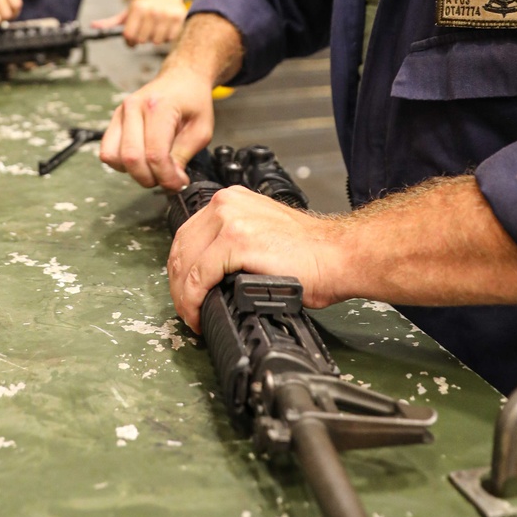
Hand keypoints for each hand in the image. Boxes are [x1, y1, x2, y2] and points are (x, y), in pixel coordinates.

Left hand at [93, 0, 187, 46]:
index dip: (129, 40)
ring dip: (153, 39)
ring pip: (156, 42)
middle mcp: (152, 10)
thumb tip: (93, 26)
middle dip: (141, 38)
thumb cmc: (143, 3)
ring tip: (154, 28)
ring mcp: (166, 14)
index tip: (131, 38)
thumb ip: (111, 21)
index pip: (129, 36)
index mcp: (137, 8)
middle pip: (141, 40)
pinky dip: (166, 37)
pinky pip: (169, 39)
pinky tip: (164, 27)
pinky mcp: (178, 17)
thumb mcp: (127, 11)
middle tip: (144, 30)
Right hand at [99, 64, 214, 189]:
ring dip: (134, 172)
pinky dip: (122, 164)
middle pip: (131, 158)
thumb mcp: (201, 130)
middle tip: (166, 179)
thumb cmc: (193, 100)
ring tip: (153, 168)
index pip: (154, 154)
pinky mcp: (114, 120)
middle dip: (150, 178)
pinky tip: (141, 159)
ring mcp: (121, 112)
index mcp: (158, 107)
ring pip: (114, 157)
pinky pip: (108, 152)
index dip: (166, 177)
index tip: (177, 184)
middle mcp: (134, 107)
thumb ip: (183, 156)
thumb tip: (170, 180)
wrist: (182, 78)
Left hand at [167, 186, 348, 331]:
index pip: (188, 234)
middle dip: (177, 284)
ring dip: (182, 296)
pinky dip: (193, 300)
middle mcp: (226, 204)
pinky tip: (199, 314)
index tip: (186, 292)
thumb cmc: (311, 253)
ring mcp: (230, 220)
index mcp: (231, 200)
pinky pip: (199, 276)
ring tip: (192, 316)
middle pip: (181, 248)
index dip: (181, 269)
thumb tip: (208, 273)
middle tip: (187, 310)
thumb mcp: (261, 234)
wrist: (338, 256)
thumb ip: (233, 243)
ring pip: (185, 263)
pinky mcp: (236, 241)